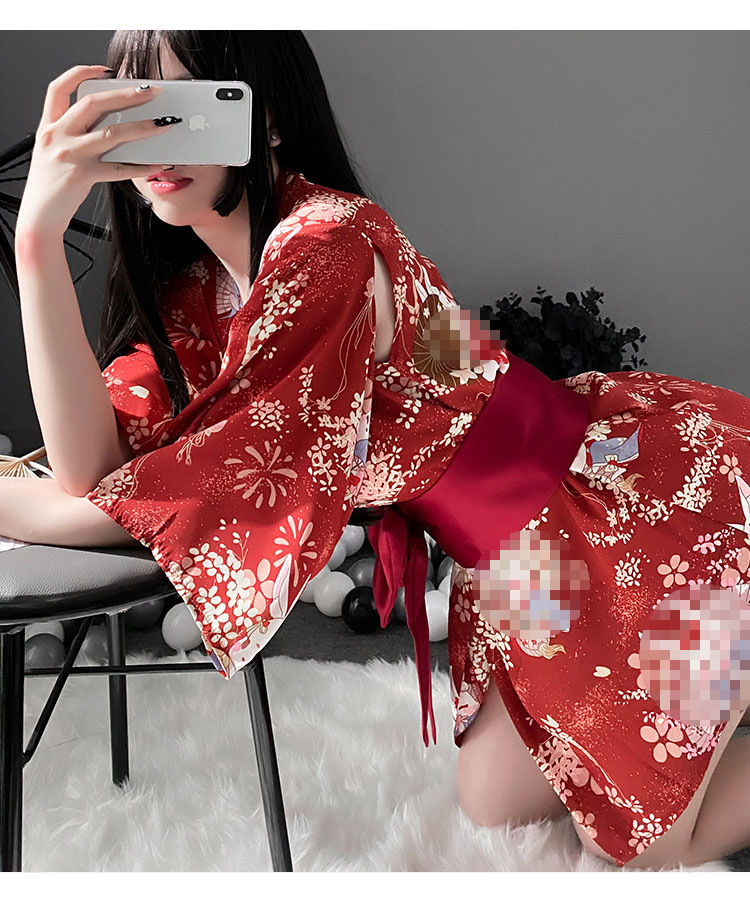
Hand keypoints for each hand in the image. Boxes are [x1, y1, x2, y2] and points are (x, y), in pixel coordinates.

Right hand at [16, 64, 172, 237]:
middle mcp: (58, 135)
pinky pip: (119, 169)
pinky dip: (142, 166)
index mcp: (49, 126)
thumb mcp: (54, 151)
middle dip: (125, 94)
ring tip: (163, 123)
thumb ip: (75, 134)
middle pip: (94, 103)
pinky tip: (159, 164)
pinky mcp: (83, 176)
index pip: (59, 87)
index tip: (105, 69)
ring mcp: (70, 154)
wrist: (39, 215)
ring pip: (112, 133)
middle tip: (151, 91)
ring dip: (142, 126)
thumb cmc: (51, 185)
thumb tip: (111, 123)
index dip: (82, 73)